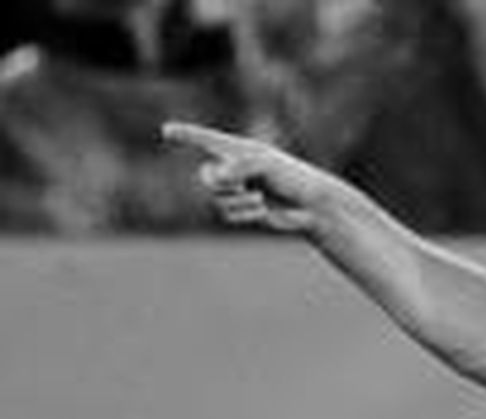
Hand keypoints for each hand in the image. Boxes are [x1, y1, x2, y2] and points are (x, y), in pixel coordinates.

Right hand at [161, 121, 327, 232]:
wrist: (312, 206)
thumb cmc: (292, 178)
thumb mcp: (264, 165)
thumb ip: (238, 166)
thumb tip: (219, 179)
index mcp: (238, 150)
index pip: (206, 140)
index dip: (185, 136)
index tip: (167, 131)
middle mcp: (234, 169)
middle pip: (205, 177)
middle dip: (219, 183)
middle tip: (240, 184)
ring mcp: (238, 191)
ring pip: (216, 199)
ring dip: (239, 200)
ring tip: (260, 197)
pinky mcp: (245, 211)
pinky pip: (228, 214)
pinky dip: (245, 213)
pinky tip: (263, 210)